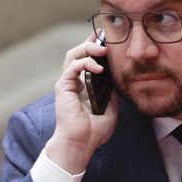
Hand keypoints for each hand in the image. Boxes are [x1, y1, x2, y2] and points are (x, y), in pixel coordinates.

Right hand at [44, 33, 117, 173]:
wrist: (81, 144)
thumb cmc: (93, 133)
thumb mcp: (111, 109)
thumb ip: (113, 95)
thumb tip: (119, 82)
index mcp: (82, 86)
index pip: (86, 60)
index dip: (95, 47)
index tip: (107, 39)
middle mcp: (73, 82)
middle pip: (78, 52)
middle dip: (91, 42)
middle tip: (105, 37)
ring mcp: (67, 84)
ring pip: (72, 55)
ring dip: (87, 48)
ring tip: (102, 50)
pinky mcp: (63, 87)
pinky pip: (72, 67)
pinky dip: (85, 63)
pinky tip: (98, 68)